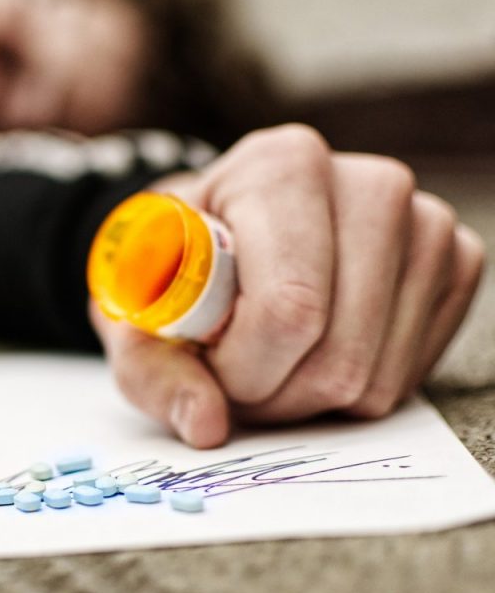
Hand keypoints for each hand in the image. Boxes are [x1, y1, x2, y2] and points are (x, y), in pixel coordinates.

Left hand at [91, 124, 484, 447]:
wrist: (223, 235)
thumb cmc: (177, 262)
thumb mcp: (135, 304)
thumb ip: (150, 367)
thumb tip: (204, 426)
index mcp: (282, 165)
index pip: (289, 307)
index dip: (242, 369)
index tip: (207, 366)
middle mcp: (369, 184)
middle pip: (337, 355)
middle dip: (270, 393)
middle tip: (229, 375)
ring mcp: (425, 225)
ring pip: (373, 377)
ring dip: (304, 399)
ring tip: (263, 360)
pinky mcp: (456, 266)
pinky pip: (404, 379)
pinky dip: (347, 393)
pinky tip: (310, 353)